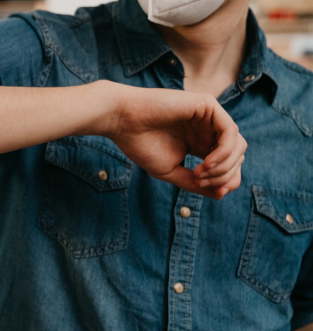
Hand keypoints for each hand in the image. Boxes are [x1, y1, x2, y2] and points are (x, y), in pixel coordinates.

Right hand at [99, 82, 246, 199]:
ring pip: (239, 145)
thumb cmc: (140, 144)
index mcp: (200, 144)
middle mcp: (208, 130)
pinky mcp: (208, 105)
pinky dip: (224, 151)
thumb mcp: (170, 171)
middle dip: (225, 175)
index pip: (228, 165)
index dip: (226, 181)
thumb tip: (222, 194)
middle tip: (200, 181)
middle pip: (238, 157)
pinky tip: (207, 161)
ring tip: (201, 172)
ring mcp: (210, 116)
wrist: (122, 121)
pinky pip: (231, 132)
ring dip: (225, 165)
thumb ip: (195, 183)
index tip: (211, 190)